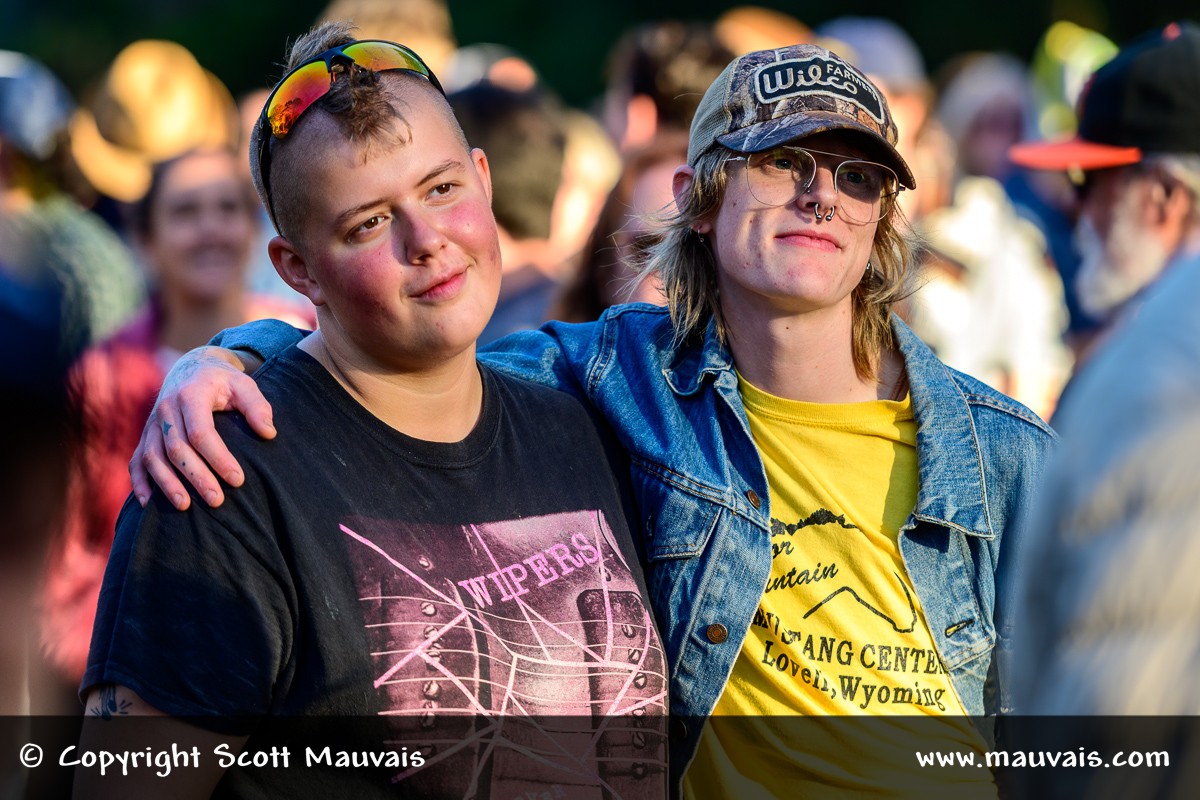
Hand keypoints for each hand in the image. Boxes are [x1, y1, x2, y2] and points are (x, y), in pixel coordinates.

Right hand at [130, 346, 272, 509]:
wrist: (191, 369)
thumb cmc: (223, 381)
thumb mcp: (243, 384)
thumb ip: (257, 406)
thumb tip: (268, 433)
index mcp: (191, 395)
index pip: (201, 432)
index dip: (218, 458)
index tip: (238, 479)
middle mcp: (166, 409)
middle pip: (176, 449)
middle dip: (196, 477)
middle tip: (217, 501)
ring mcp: (152, 423)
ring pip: (153, 458)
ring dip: (167, 484)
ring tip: (185, 507)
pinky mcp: (145, 435)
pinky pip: (137, 461)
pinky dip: (141, 482)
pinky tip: (150, 504)